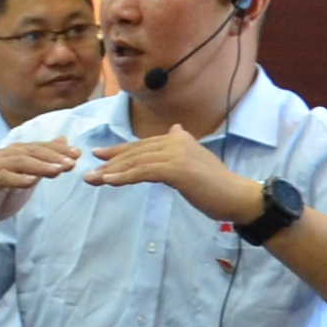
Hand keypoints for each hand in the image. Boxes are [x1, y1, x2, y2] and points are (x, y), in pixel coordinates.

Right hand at [0, 134, 79, 230]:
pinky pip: (1, 178)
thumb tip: (63, 143)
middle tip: (71, 163)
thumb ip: (43, 164)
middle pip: (30, 151)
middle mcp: (3, 156)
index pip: (39, 147)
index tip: (78, 155)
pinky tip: (30, 182)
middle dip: (52, 156)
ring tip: (57, 171)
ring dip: (39, 166)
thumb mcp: (27, 180)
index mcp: (14, 154)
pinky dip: (16, 179)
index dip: (58, 150)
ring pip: (18, 162)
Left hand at [88, 122, 252, 222]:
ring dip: (112, 171)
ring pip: (137, 161)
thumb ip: (181, 148)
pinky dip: (125, 176)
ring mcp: (177, 153)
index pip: (143, 145)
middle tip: (89, 172)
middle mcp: (176, 140)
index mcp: (179, 138)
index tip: (99, 156)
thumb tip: (175, 130)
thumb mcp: (195, 162)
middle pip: (136, 152)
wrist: (236, 197)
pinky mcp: (177, 169)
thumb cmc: (216, 187)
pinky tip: (110, 181)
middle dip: (110, 162)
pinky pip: (144, 172)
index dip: (119, 151)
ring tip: (94, 179)